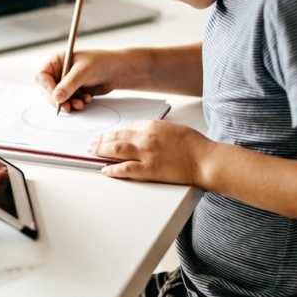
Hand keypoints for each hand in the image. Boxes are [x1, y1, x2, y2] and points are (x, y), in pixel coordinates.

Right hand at [35, 50, 131, 111]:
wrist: (118, 71)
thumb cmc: (101, 63)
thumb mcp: (83, 72)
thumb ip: (69, 84)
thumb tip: (56, 97)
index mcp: (57, 61)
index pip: (42, 75)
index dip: (47, 87)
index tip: (56, 96)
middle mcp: (58, 71)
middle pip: (47, 89)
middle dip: (58, 99)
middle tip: (67, 107)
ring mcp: (66, 82)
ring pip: (58, 98)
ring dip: (68, 103)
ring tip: (80, 104)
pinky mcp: (74, 91)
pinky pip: (68, 101)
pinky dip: (76, 103)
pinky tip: (87, 99)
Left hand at [88, 120, 213, 184]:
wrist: (204, 159)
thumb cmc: (193, 144)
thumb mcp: (171, 128)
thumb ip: (153, 130)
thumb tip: (140, 133)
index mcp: (151, 126)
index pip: (127, 127)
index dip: (114, 132)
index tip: (108, 136)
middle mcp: (145, 138)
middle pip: (116, 137)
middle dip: (101, 140)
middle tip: (92, 143)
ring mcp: (145, 154)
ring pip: (116, 150)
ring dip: (101, 150)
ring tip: (92, 152)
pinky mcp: (148, 170)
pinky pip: (125, 169)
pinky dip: (112, 169)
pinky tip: (104, 170)